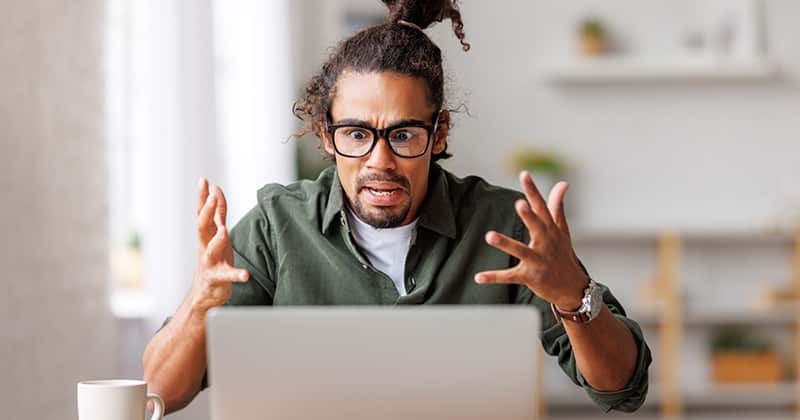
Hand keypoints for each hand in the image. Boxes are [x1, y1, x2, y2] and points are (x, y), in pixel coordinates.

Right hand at [188, 178, 248, 313]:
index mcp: (207, 235)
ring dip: (217, 240)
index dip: (202, 197)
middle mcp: (205, 247)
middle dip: (206, 212)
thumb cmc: (213, 258)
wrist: (204, 292)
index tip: (204, 181)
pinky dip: (236, 275)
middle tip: (211, 198)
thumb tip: (215, 190)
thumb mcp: (216, 233)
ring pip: (210, 251)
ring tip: (224, 230)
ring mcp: (210, 263)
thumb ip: (217, 213)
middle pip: (202, 227)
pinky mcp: (217, 279)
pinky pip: (227, 277)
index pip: (203, 213)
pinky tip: (245, 275)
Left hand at [475, 172, 587, 309]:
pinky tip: (479, 277)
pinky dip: (494, 277)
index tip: (524, 175)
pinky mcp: (531, 277)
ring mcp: (538, 261)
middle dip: (529, 216)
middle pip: (537, 227)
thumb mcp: (562, 230)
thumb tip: (563, 183)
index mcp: (551, 230)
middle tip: (519, 204)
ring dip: (506, 243)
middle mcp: (546, 244)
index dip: (533, 191)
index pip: (542, 207)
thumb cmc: (563, 254)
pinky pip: (510, 277)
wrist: (573, 288)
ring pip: (521, 251)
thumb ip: (557, 206)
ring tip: (489, 236)